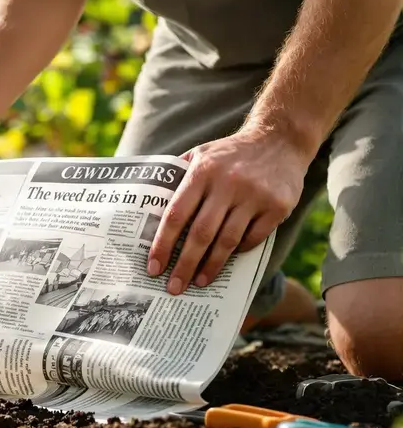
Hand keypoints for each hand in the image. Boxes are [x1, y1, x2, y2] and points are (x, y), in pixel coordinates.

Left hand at [146, 128, 309, 293]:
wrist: (280, 139)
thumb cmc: (230, 153)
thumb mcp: (200, 155)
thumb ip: (176, 178)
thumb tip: (148, 209)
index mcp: (202, 172)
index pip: (176, 215)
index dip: (163, 245)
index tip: (153, 268)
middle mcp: (228, 183)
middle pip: (201, 234)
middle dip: (184, 265)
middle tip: (174, 288)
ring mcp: (255, 195)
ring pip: (227, 241)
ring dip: (211, 266)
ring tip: (199, 282)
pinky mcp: (278, 206)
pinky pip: (253, 238)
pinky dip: (238, 252)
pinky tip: (227, 261)